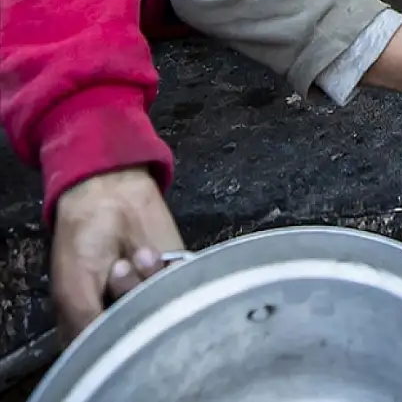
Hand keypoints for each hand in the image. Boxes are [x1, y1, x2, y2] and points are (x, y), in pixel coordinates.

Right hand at [51, 168, 184, 344]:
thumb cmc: (84, 240)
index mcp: (92, 323)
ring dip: (146, 280)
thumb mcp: (74, 289)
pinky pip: (183, 287)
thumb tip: (110, 352)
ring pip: (162, 306)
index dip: (113, 335)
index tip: (109, 312)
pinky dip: (169, 272)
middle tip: (117, 268)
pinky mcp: (176, 275)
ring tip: (135, 255)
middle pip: (140, 328)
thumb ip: (89, 325)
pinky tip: (150, 253)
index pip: (110, 350)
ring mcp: (153, 293)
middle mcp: (125, 313)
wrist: (112, 195)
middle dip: (130, 299)